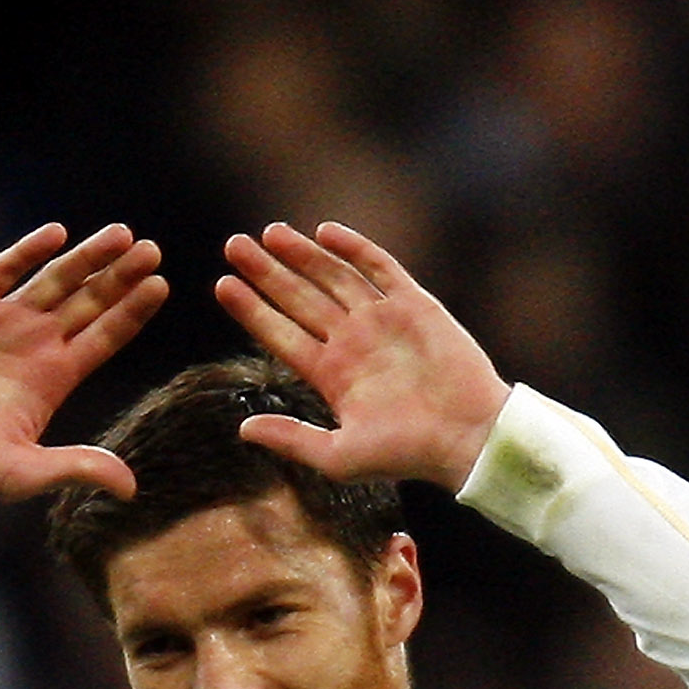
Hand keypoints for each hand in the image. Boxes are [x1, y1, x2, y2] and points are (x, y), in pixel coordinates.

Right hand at [0, 221, 168, 500]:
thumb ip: (74, 469)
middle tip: (151, 250)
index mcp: (52, 379)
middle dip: (120, 276)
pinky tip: (57, 234)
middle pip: (89, 301)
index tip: (161, 284)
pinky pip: (4, 269)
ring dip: (87, 257)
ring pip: (55, 279)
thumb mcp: (20, 475)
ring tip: (120, 233)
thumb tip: (130, 488)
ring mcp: (2, 322)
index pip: (104, 337)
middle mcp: (34, 345)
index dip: (132, 311)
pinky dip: (29, 251)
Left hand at [213, 222, 510, 494]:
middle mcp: (351, 342)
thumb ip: (291, 438)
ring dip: (302, 255)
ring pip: (333, 278)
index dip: (251, 309)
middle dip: (267, 272)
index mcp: (330, 374)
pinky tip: (324, 232)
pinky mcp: (414, 306)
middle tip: (233, 245)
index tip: (222, 285)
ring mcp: (382, 321)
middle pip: (299, 298)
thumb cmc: (405, 454)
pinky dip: (354, 249)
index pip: (280, 333)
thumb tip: (243, 429)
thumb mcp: (337, 456)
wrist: (466, 436)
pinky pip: (380, 269)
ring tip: (268, 233)